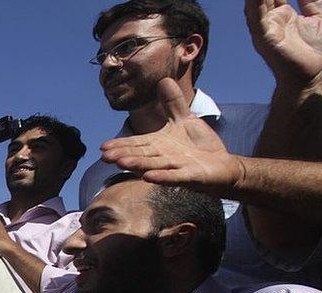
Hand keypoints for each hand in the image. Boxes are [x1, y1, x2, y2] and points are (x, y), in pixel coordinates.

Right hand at [100, 78, 244, 195]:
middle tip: (105, 156)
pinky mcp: (191, 177)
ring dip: (138, 165)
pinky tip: (148, 178)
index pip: (138, 144)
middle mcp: (164, 157)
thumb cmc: (200, 145)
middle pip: (142, 155)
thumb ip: (173, 103)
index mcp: (159, 144)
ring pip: (154, 165)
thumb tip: (163, 80)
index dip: (121, 145)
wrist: (223, 165)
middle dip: (124, 155)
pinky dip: (162, 178)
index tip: (103, 146)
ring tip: (121, 163)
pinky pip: (175, 178)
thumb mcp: (185, 120)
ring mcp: (176, 168)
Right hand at [245, 0, 321, 86]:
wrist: (316, 77)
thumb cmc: (319, 51)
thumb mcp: (320, 15)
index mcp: (284, 15)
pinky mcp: (264, 36)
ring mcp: (266, 28)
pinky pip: (256, 14)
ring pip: (258, 0)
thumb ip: (312, 0)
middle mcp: (272, 20)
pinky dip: (255, 1)